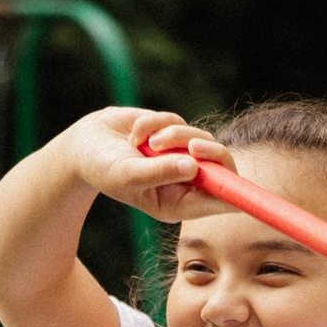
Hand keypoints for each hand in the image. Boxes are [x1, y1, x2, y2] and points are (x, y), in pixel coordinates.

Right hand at [62, 108, 236, 222]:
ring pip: (201, 138)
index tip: (238, 183)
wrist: (87, 144)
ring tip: (144, 143)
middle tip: (193, 146)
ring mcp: (182, 155)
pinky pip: (179, 121)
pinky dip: (156, 123)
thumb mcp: (127, 175)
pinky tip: (135, 134)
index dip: (234, 193)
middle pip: (222, 166)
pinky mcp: (175, 133)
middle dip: (210, 153)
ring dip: (172, 136)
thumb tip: (194, 167)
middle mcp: (185, 182)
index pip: (219, 201)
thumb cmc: (103, 169)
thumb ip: (160, 172)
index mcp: (178, 204)